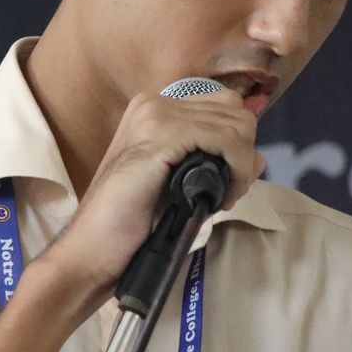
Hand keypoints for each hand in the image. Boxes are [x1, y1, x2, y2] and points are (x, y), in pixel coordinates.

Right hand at [34, 88, 263, 303]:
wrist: (93, 249)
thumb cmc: (130, 223)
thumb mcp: (182, 185)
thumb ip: (217, 165)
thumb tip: (258, 157)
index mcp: (155, 110)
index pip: (223, 108)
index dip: (235, 146)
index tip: (225, 186)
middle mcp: (154, 102)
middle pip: (234, 112)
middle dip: (241, 155)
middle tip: (225, 194)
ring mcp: (156, 115)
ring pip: (236, 124)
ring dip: (240, 166)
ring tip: (220, 198)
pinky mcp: (161, 135)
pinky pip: (225, 140)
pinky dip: (236, 169)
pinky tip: (221, 196)